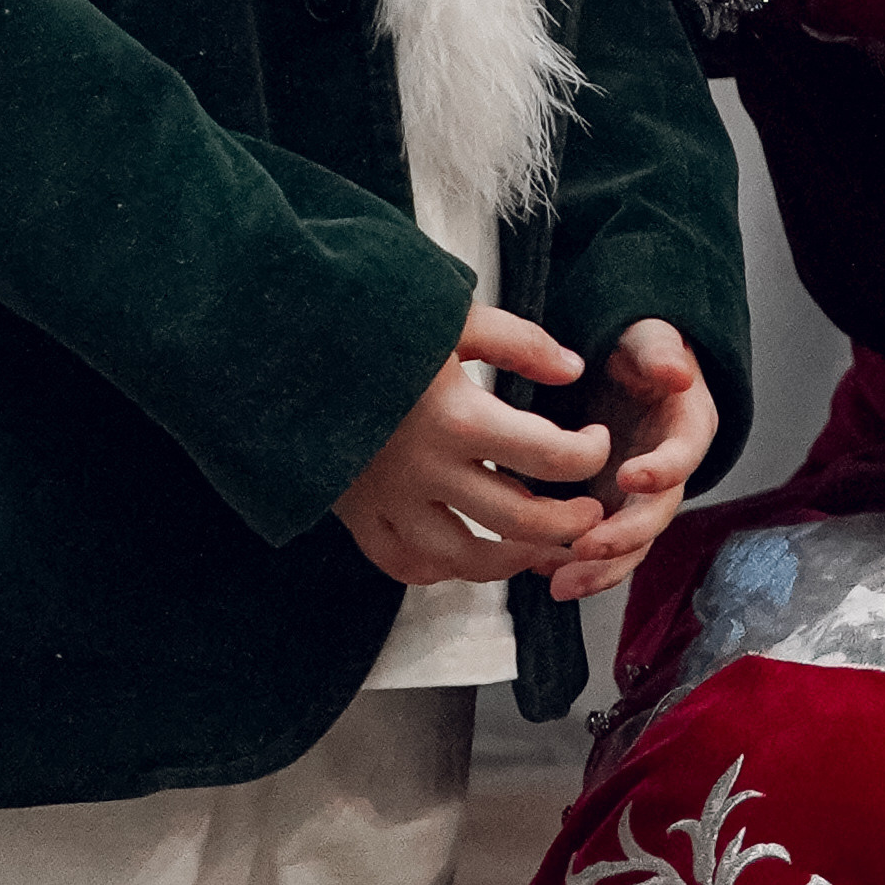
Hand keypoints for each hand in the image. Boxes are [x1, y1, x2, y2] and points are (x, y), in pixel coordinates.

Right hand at [334, 304, 613, 587]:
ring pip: (464, 561)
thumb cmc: (375, 319)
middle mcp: (425, 471)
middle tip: (590, 512)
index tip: (597, 442)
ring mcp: (388, 501)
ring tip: (541, 543)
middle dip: (568, 523)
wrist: (287, 342)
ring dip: (514, 560)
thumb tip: (572, 370)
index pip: (548, 457)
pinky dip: (442, 569)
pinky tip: (467, 552)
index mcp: (456, 417)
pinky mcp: (356, 514)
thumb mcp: (452, 314)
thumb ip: (518, 342)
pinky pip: (405, 566)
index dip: (588, 455)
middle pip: (517, 522)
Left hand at [540, 319, 716, 603]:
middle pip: (656, 514)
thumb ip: (660, 351)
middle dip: (623, 536)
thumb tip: (678, 370)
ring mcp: (638, 497)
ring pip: (628, 545)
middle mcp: (668, 471)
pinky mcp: (608, 509)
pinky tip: (540, 568)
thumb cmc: (638, 351)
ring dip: (598, 569)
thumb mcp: (650, 338)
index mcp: (687, 427)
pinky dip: (574, 563)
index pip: (684, 455)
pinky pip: (599, 546)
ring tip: (560, 582)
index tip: (629, 475)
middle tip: (586, 547)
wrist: (623, 367)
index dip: (661, 470)